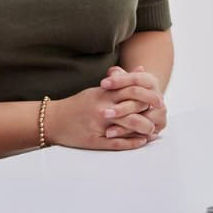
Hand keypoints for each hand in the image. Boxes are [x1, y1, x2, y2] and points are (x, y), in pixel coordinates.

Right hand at [46, 77, 163, 150]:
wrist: (53, 120)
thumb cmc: (77, 105)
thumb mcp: (97, 90)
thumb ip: (120, 82)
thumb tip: (141, 70)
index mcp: (102, 94)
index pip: (130, 91)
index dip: (148, 96)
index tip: (159, 100)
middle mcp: (101, 108)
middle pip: (132, 108)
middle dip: (149, 113)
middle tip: (160, 116)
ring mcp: (98, 125)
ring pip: (128, 125)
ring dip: (144, 129)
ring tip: (152, 130)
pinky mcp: (95, 140)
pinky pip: (119, 142)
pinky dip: (133, 142)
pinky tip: (142, 141)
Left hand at [100, 65, 167, 138]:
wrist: (137, 104)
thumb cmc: (124, 88)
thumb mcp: (121, 80)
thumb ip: (117, 75)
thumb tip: (112, 72)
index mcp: (150, 82)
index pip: (136, 79)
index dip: (119, 81)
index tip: (102, 84)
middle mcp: (158, 97)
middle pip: (140, 102)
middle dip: (121, 108)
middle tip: (103, 112)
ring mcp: (159, 113)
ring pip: (142, 120)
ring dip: (123, 124)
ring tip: (107, 129)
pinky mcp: (157, 127)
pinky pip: (141, 132)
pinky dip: (125, 133)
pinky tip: (110, 133)